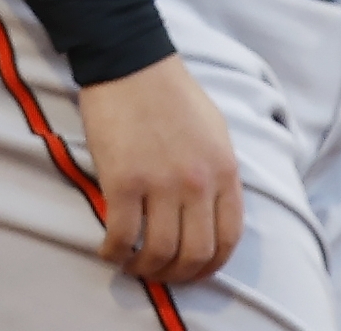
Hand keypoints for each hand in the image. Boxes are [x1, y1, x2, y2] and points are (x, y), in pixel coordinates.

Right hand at [79, 54, 243, 285]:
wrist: (133, 66)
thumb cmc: (174, 96)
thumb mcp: (215, 133)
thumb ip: (218, 174)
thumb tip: (213, 212)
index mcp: (225, 168)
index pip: (230, 236)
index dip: (212, 265)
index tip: (195, 272)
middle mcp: (198, 181)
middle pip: (195, 253)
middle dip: (178, 274)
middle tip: (161, 273)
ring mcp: (161, 183)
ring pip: (159, 252)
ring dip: (145, 269)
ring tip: (134, 265)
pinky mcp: (122, 182)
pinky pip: (121, 237)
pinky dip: (115, 254)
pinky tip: (110, 251)